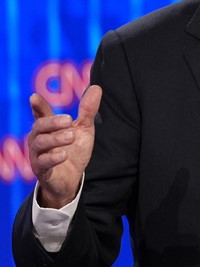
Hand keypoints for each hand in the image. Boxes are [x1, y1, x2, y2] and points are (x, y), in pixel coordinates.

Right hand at [27, 85, 102, 208]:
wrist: (72, 178)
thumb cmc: (74, 150)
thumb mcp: (84, 129)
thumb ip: (87, 110)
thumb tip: (97, 87)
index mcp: (48, 127)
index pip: (40, 113)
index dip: (37, 105)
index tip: (34, 97)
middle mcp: (39, 138)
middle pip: (39, 126)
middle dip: (52, 121)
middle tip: (69, 120)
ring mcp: (38, 154)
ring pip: (40, 143)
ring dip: (56, 138)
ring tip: (71, 136)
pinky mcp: (41, 169)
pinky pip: (42, 162)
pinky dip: (52, 157)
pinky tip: (63, 154)